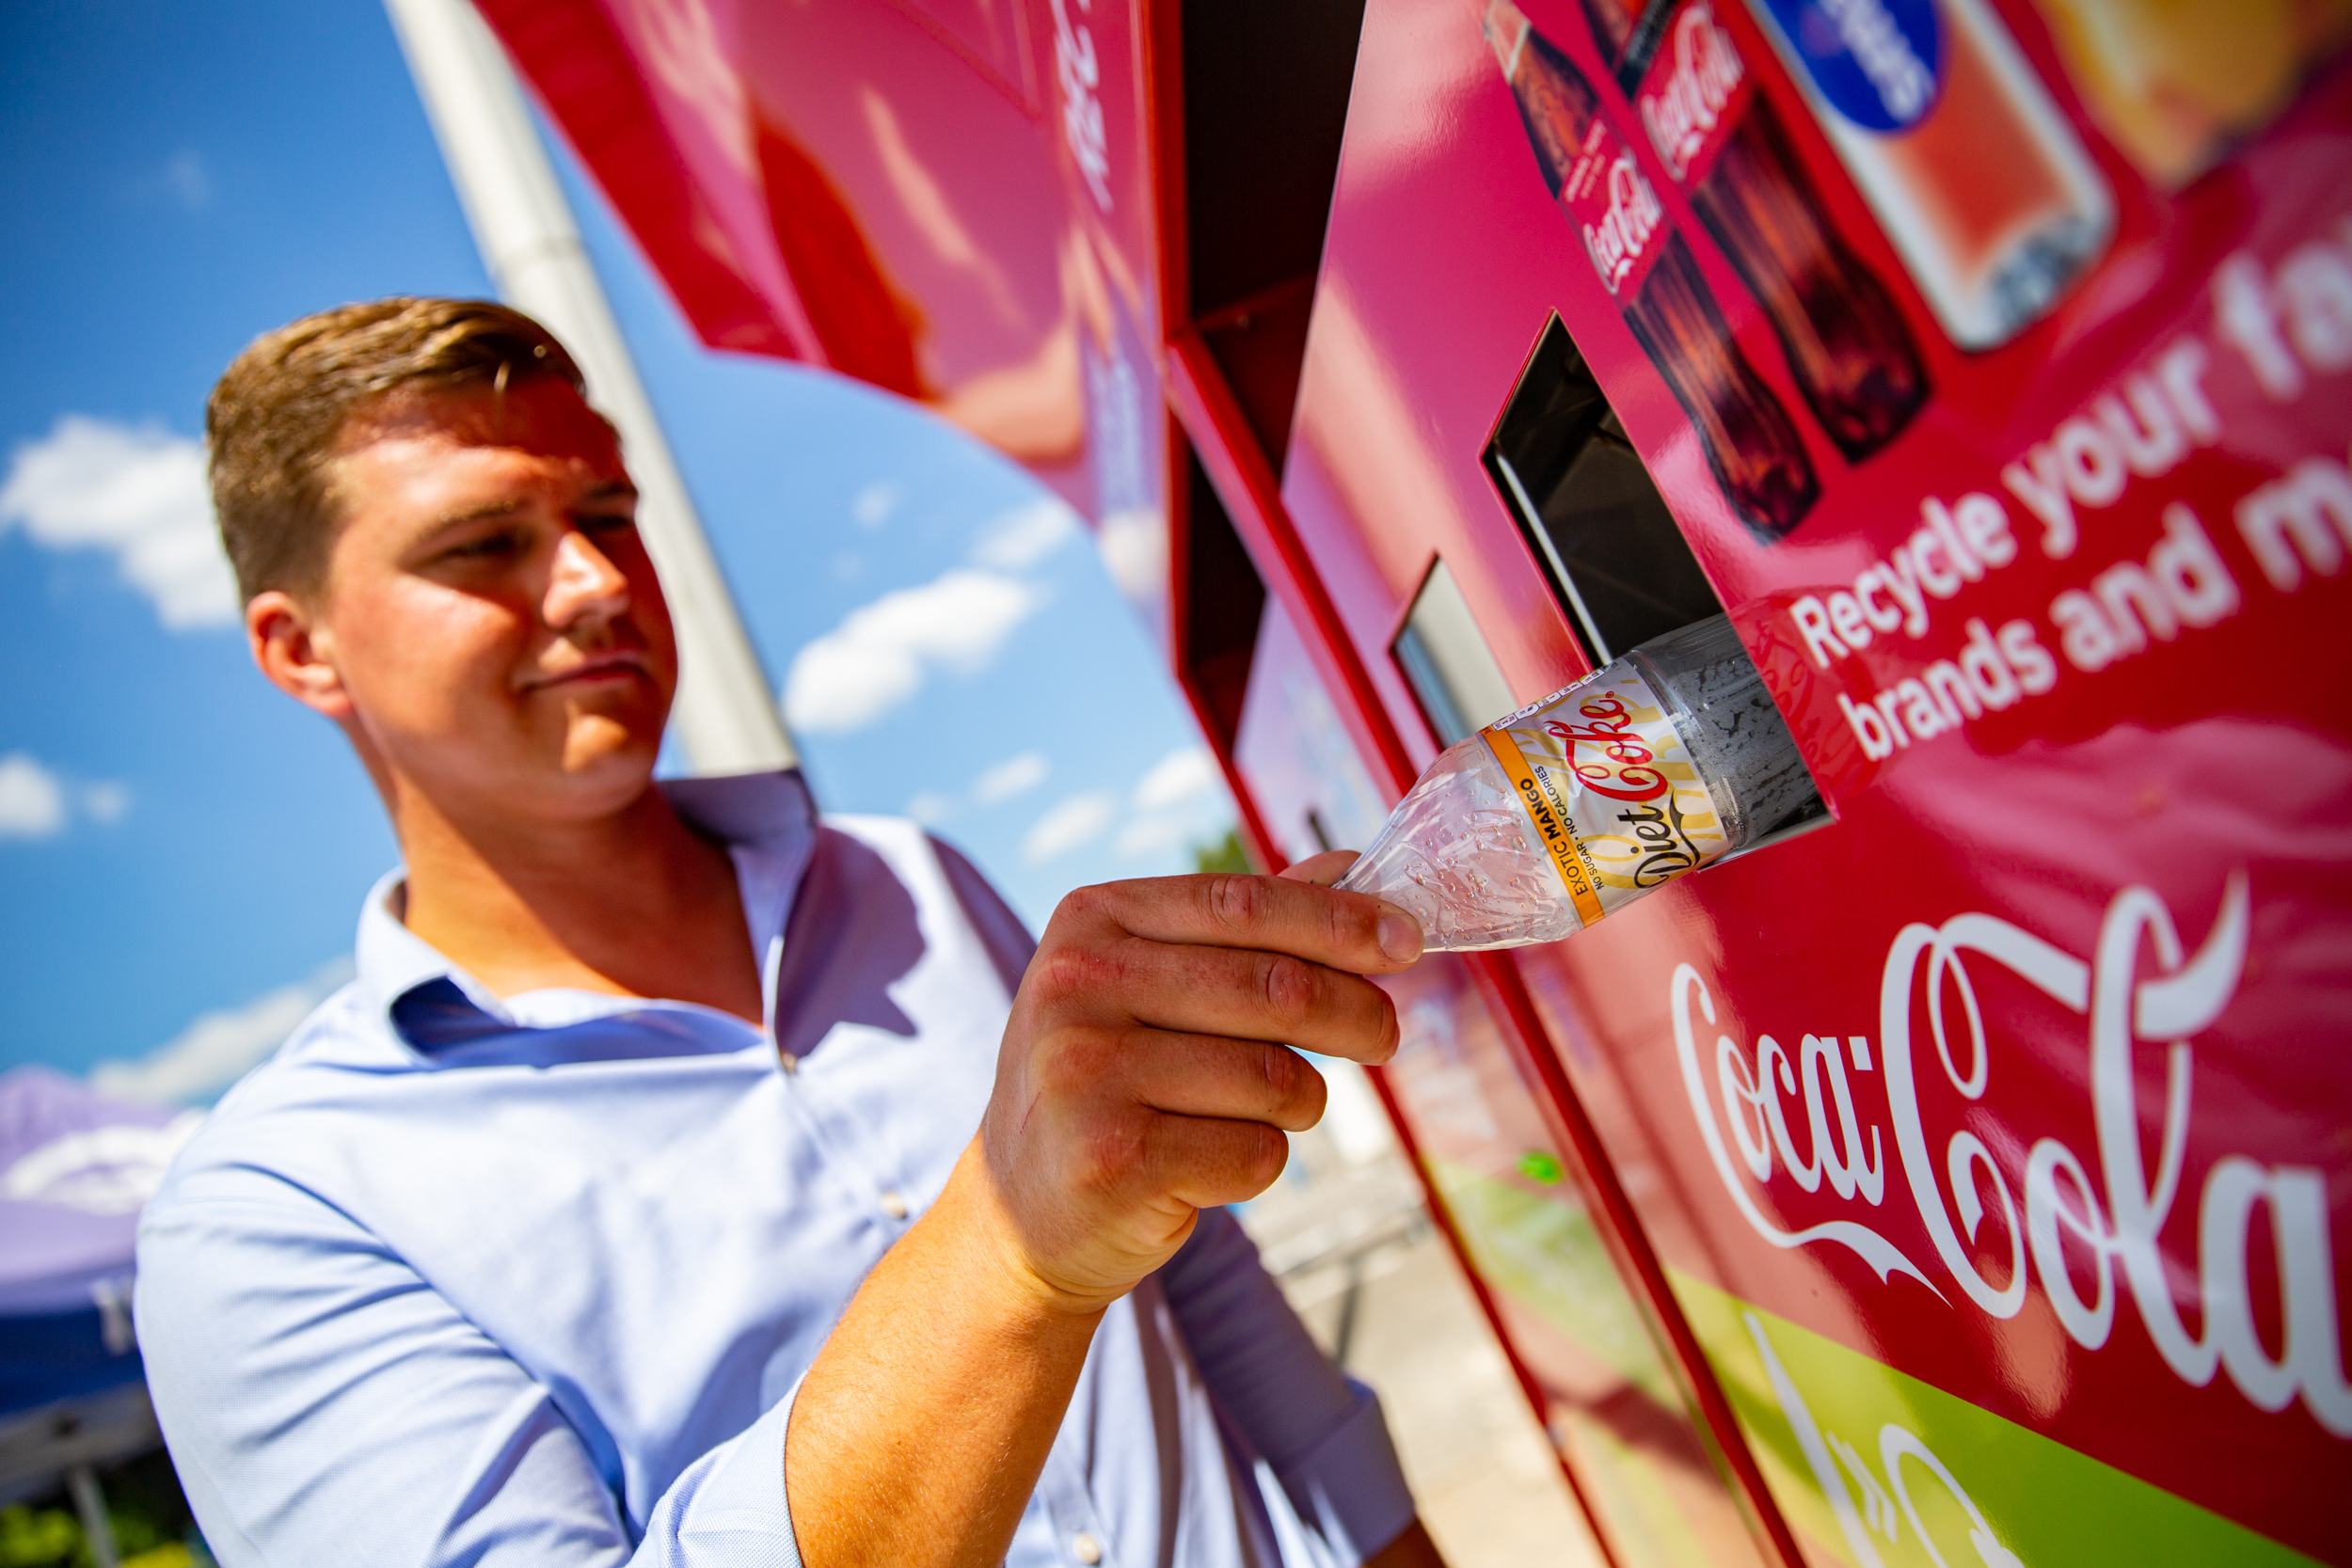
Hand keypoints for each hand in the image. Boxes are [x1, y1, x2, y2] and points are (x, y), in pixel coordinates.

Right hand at [979, 867, 1422, 1309]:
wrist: (1019, 1211)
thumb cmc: (1107, 1079)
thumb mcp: (1147, 983)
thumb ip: (1242, 925)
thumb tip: (1350, 864)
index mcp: (1091, 920)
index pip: (1244, 904)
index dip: (1341, 921)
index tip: (1409, 941)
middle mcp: (1075, 986)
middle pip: (1274, 988)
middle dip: (1355, 1013)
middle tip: (1384, 1035)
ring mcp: (1085, 1074)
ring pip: (1274, 1077)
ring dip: (1301, 1100)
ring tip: (1269, 1110)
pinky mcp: (1112, 1161)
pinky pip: (1254, 1152)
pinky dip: (1262, 1160)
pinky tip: (1213, 1163)